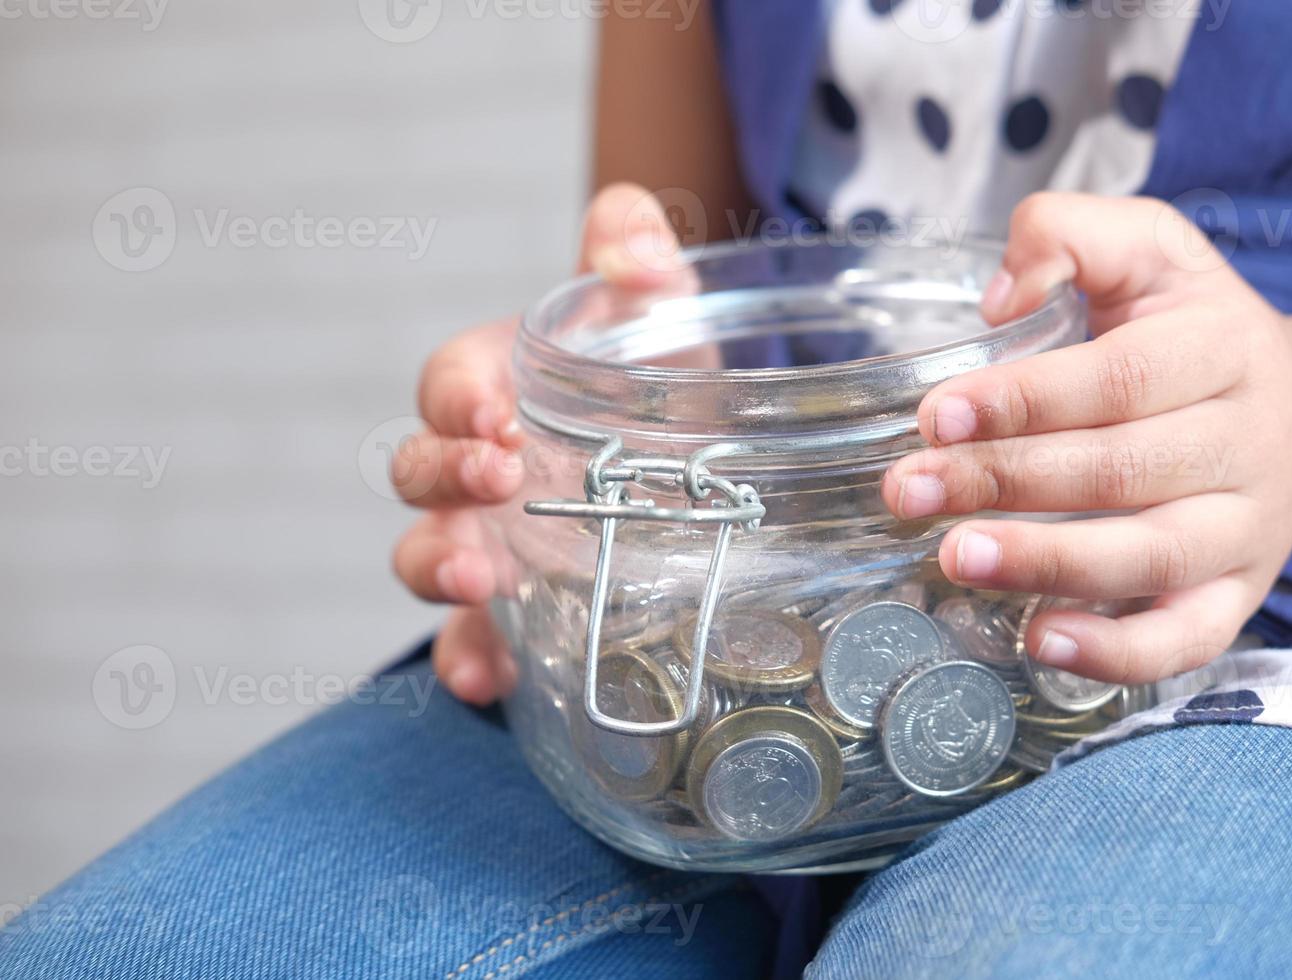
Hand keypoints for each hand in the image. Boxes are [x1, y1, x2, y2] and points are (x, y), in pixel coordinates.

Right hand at [391, 183, 684, 703]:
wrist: (702, 464)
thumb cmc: (660, 380)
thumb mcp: (660, 312)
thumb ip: (636, 252)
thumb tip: (634, 241)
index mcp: (495, 388)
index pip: (449, 384)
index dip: (460, 397)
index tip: (497, 412)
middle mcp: (477, 471)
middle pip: (418, 472)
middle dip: (445, 476)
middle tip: (499, 480)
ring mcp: (490, 545)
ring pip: (425, 557)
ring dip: (439, 569)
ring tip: (480, 585)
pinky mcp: (517, 615)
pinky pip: (470, 641)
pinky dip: (468, 660)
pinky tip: (487, 679)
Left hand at [882, 193, 1291, 681]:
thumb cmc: (1193, 328)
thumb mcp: (1147, 247)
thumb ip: (1067, 236)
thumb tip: (998, 301)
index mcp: (1223, 348)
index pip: (1119, 379)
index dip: (1024, 400)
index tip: (936, 414)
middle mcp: (1246, 442)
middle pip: (1122, 469)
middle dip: (1004, 481)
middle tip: (909, 489)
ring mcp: (1246, 529)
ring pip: (1151, 558)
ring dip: (1046, 564)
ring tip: (955, 557)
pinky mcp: (1239, 596)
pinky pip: (1187, 639)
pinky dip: (1116, 653)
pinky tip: (1038, 641)